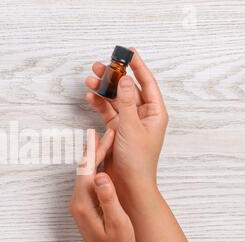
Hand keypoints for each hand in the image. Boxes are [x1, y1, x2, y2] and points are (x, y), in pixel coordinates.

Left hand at [69, 129, 134, 241]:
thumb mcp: (118, 224)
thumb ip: (109, 199)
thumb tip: (102, 176)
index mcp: (84, 203)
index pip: (89, 169)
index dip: (97, 150)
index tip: (104, 134)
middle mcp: (77, 201)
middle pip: (86, 168)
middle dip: (96, 149)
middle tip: (105, 131)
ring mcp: (79, 204)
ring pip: (87, 173)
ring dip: (96, 157)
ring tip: (105, 141)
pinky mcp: (84, 206)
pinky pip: (89, 181)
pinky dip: (96, 168)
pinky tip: (103, 163)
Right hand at [85, 48, 167, 191]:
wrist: (128, 186)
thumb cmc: (137, 161)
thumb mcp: (131, 127)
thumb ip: (127, 102)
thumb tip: (126, 80)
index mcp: (155, 113)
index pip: (147, 83)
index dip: (138, 66)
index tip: (128, 52)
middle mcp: (143, 115)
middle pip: (128, 89)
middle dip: (114, 77)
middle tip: (100, 66)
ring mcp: (129, 122)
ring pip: (115, 100)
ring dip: (103, 90)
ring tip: (90, 80)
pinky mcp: (116, 131)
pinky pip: (107, 112)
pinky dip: (99, 104)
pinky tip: (90, 97)